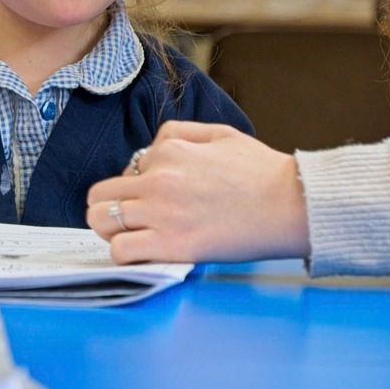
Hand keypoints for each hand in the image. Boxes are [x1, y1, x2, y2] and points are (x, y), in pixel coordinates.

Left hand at [85, 121, 310, 264]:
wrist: (290, 204)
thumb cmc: (262, 172)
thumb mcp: (218, 133)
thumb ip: (178, 134)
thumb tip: (152, 150)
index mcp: (168, 151)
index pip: (125, 171)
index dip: (136, 187)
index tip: (156, 201)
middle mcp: (157, 179)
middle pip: (98, 196)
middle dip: (110, 207)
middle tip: (131, 221)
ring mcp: (161, 212)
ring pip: (100, 222)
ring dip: (111, 231)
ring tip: (135, 238)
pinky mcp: (171, 244)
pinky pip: (121, 251)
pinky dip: (125, 255)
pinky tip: (144, 255)